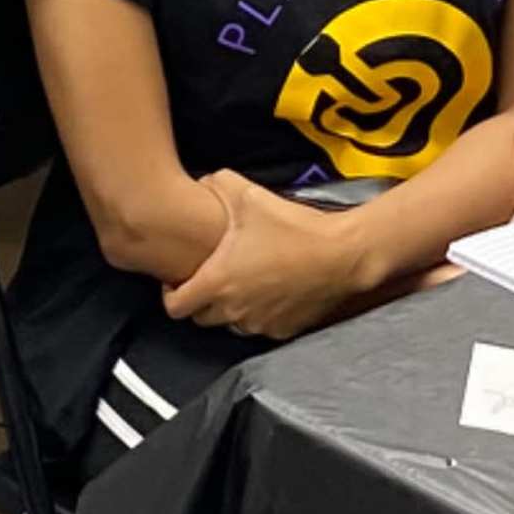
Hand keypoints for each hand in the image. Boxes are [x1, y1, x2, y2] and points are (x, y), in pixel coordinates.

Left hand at [163, 174, 372, 343]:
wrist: (343, 254)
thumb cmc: (295, 228)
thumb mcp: (248, 196)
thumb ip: (217, 185)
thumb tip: (202, 183)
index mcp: (218, 282)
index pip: (174, 307)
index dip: (170, 294)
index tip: (179, 280)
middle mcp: (234, 310)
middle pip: (200, 318)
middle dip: (199, 300)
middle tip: (211, 277)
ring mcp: (258, 323)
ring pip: (230, 323)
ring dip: (229, 308)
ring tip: (241, 282)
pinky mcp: (282, 330)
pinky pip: (259, 326)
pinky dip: (257, 313)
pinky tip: (268, 290)